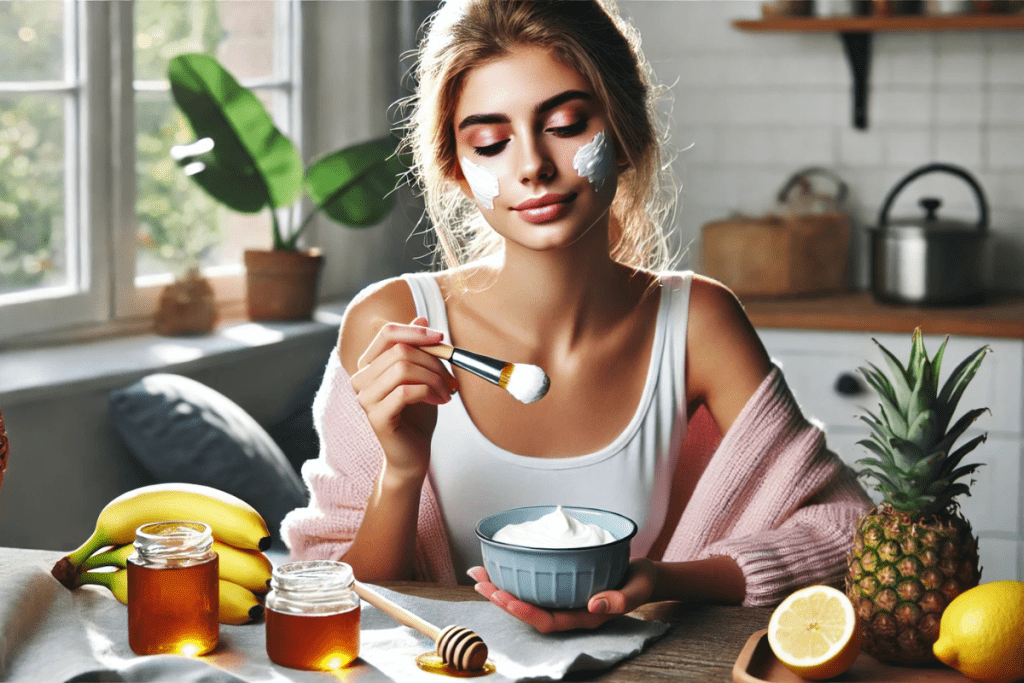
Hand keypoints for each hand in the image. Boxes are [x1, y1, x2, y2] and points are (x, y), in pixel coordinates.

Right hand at [349, 316, 458, 481]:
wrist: (413, 454)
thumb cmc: (417, 415)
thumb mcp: (422, 376)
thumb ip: (417, 349)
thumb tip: (421, 316)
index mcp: (368, 365)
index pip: (387, 333)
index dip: (415, 331)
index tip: (440, 338)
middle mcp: (361, 379)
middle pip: (400, 350)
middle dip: (433, 361)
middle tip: (451, 378)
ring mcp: (365, 398)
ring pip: (403, 368)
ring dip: (434, 377)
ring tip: (447, 391)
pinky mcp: (376, 417)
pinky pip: (406, 391)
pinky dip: (429, 392)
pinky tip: (441, 401)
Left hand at [467, 558, 656, 632]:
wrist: (645, 576)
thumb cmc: (641, 582)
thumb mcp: (637, 590)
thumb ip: (620, 600)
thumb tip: (595, 604)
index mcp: (583, 617)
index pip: (546, 620)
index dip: (522, 611)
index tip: (502, 596)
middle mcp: (569, 611)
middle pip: (529, 612)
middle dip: (502, 599)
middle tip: (480, 581)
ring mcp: (564, 599)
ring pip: (528, 599)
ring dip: (501, 588)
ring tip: (479, 574)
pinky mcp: (562, 586)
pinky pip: (534, 585)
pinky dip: (516, 575)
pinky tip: (500, 564)